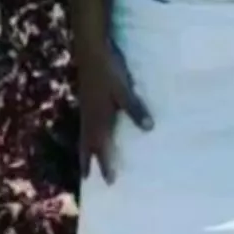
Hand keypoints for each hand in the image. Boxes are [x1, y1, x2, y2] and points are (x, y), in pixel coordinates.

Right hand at [74, 41, 152, 183]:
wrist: (91, 51)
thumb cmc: (109, 71)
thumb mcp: (125, 91)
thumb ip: (136, 109)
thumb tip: (149, 129)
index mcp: (98, 119)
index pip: (102, 149)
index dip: (106, 165)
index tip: (110, 182)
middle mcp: (90, 118)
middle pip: (87, 146)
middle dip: (87, 162)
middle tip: (86, 178)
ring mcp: (86, 109)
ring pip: (84, 135)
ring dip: (84, 149)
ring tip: (84, 160)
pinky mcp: (86, 99)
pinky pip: (85, 124)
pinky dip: (86, 134)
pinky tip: (90, 131)